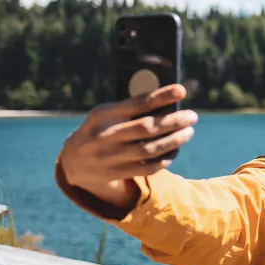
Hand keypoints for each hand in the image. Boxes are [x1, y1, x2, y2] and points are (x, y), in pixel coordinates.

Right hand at [58, 84, 197, 208]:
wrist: (72, 161)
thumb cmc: (100, 129)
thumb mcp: (107, 114)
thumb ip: (132, 109)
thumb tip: (170, 102)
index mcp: (103, 114)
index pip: (137, 103)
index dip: (161, 96)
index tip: (182, 90)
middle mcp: (105, 135)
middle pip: (146, 128)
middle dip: (174, 121)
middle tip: (192, 116)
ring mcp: (109, 157)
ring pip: (149, 150)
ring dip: (174, 141)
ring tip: (188, 132)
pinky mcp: (115, 173)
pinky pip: (147, 168)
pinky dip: (165, 159)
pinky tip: (175, 150)